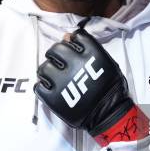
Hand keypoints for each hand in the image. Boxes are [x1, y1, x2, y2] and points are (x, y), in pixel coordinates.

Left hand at [34, 28, 145, 146]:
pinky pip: (39, 87)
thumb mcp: (106, 62)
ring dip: (48, 71)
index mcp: (91, 54)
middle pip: (56, 50)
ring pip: (44, 68)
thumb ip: (88, 48)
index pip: (74, 37)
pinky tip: (51, 89)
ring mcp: (62, 81)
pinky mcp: (53, 97)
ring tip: (55, 78)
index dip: (72, 42)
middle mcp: (74, 64)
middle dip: (57, 54)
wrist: (109, 114)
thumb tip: (67, 36)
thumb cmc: (110, 88)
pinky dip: (43, 87)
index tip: (74, 50)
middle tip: (61, 63)